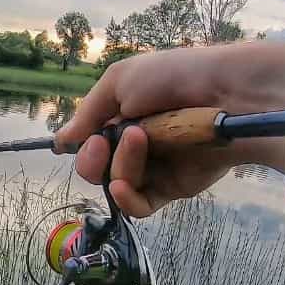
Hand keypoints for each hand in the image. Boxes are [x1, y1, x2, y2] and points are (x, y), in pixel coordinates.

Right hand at [55, 41, 284, 216]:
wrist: (225, 93)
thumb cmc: (172, 78)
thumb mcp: (119, 81)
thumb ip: (87, 114)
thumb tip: (60, 141)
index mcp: (121, 120)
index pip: (89, 146)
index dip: (82, 147)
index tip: (85, 140)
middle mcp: (134, 147)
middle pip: (96, 170)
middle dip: (92, 159)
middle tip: (102, 143)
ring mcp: (153, 170)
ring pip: (115, 185)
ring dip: (118, 165)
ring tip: (140, 140)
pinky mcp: (172, 190)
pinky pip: (139, 205)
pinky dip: (125, 199)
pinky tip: (122, 187)